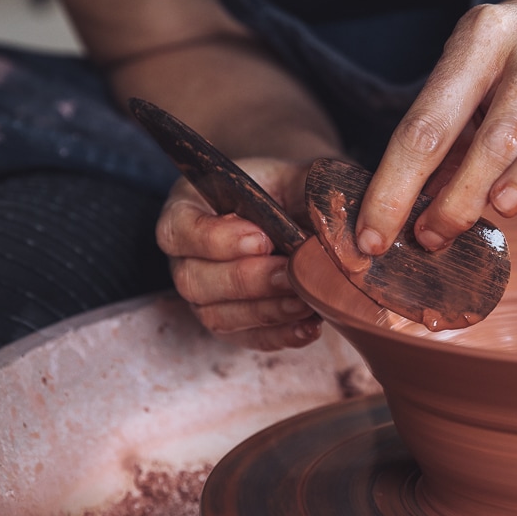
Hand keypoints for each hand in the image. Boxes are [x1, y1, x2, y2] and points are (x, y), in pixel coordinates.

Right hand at [156, 156, 321, 351]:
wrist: (301, 220)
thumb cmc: (290, 192)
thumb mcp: (298, 177)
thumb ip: (311, 188)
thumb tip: (337, 222)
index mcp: (189, 208)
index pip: (179, 230)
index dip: (216, 240)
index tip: (261, 239)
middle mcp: (187, 257)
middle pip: (194, 280)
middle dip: (246, 280)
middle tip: (288, 272)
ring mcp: (205, 295)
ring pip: (217, 315)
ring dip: (264, 311)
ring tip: (304, 301)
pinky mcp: (231, 324)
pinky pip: (246, 338)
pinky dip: (278, 336)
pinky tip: (309, 326)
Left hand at [356, 0, 516, 252]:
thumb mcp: (473, 74)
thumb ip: (446, 138)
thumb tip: (410, 216)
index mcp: (482, 35)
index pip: (428, 120)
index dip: (397, 184)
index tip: (373, 236)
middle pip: (499, 127)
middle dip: (462, 191)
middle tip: (435, 237)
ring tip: (503, 209)